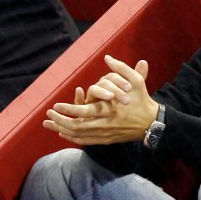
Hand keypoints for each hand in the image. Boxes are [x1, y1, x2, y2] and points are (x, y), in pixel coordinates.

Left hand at [42, 55, 158, 144]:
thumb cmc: (142, 100)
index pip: (84, 112)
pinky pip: (85, 142)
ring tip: (50, 124)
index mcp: (110, 109)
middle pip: (77, 126)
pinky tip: (63, 133)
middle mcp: (105, 124)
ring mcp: (105, 134)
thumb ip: (121, 68)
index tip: (56, 105)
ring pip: (78, 135)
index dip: (68, 109)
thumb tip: (107, 57)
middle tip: (48, 115)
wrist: (152, 122)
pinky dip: (72, 138)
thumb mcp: (136, 81)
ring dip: (62, 130)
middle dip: (60, 121)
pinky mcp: (106, 140)